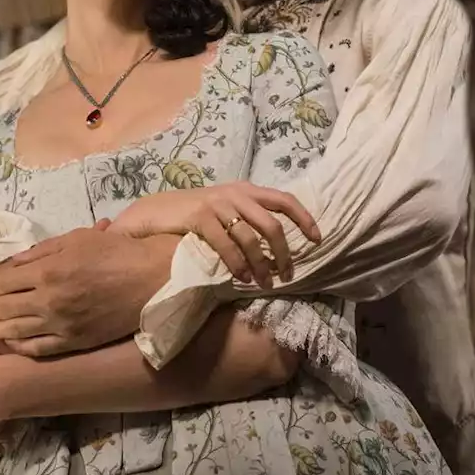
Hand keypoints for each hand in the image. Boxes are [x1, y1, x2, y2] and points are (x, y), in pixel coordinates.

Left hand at [0, 225, 174, 356]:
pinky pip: (37, 348)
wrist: (153, 280)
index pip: (0, 282)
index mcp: (47, 271)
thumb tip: (7, 265)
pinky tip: (5, 343)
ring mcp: (61, 325)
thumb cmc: (114, 252)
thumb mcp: (74, 240)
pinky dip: (16, 346)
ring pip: (13, 332)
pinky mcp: (74, 342)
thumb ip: (37, 252)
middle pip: (0, 309)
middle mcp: (49, 300)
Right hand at [108, 182, 320, 286]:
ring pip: (251, 239)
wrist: (157, 211)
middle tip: (287, 275)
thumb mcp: (225, 207)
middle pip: (272, 225)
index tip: (317, 239)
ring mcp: (217, 205)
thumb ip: (248, 216)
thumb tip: (279, 241)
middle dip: (284, 253)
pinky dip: (238, 263)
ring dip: (261, 265)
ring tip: (264, 283)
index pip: (284, 200)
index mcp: (246, 190)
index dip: (304, 219)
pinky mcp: (200, 217)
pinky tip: (242, 277)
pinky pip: (227, 244)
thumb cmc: (194, 213)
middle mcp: (235, 194)